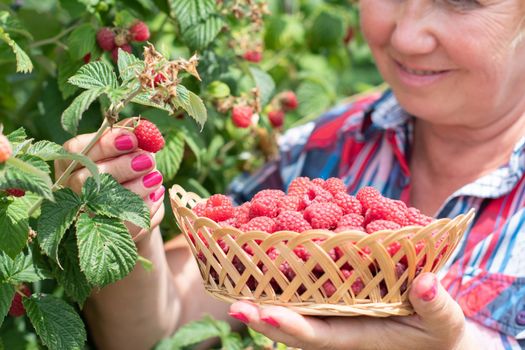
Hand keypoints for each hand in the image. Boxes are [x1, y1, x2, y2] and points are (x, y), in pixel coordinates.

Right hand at [55, 120, 164, 241]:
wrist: (131, 212)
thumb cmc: (126, 173)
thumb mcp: (127, 153)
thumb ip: (130, 139)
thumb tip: (141, 127)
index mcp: (68, 163)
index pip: (76, 150)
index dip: (105, 143)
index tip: (133, 138)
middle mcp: (67, 190)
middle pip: (86, 178)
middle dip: (121, 167)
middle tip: (149, 160)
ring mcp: (81, 216)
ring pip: (103, 204)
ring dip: (135, 188)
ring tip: (156, 177)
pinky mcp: (103, 236)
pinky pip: (123, 225)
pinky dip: (143, 209)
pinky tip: (156, 196)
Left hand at [229, 273, 470, 349]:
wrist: (434, 331)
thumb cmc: (438, 330)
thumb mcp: (445, 322)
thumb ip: (436, 306)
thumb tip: (425, 284)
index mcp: (357, 334)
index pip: (315, 335)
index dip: (286, 326)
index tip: (257, 312)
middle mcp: (336, 323)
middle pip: (291, 323)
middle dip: (260, 314)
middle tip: (231, 301)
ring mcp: (332, 310)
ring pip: (291, 304)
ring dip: (264, 291)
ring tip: (233, 272)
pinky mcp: (335, 293)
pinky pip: (304, 286)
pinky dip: (283, 273)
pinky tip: (265, 253)